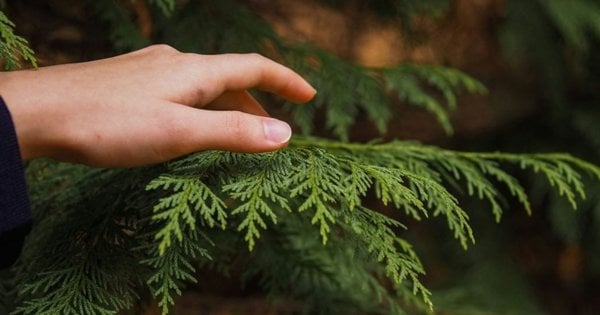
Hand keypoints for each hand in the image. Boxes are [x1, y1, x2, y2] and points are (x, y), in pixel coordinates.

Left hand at [0, 45, 315, 166]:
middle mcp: (174, 64)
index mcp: (194, 71)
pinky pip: (178, 92)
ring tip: (235, 133)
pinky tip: (186, 127)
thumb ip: (233, 133)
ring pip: (202, 86)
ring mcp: (149, 72)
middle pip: (230, 77)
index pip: (255, 66)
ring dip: (226, 107)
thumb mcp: (180, 133)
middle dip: (257, 102)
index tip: (311, 96)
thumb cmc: (107, 123)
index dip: (286, 80)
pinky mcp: (129, 84)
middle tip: (273, 129)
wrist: (36, 113)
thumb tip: (285, 134)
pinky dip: (198, 109)